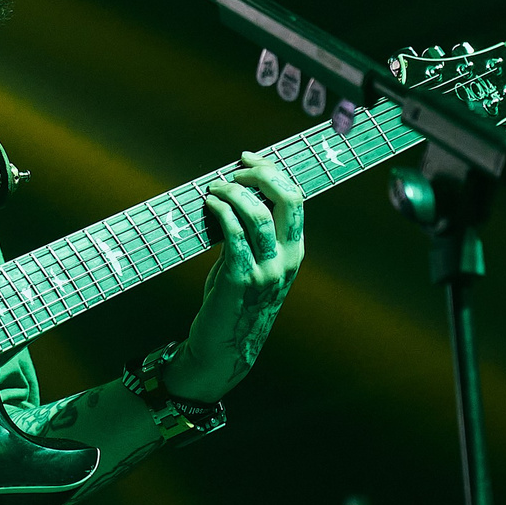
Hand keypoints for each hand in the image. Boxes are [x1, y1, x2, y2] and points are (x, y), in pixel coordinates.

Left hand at [167, 152, 304, 403]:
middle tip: (235, 169)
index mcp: (294, 250)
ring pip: (258, 214)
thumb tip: (236, 191)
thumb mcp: (254, 263)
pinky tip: (210, 204)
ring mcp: (266, 270)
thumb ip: (252, 234)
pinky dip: (222, 212)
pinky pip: (233, 236)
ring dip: (234, 192)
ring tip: (215, 187)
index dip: (272, 171)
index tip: (247, 158)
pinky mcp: (240, 278)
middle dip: (261, 174)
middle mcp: (286, 258)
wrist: (225, 346)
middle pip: (287, 200)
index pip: (295, 199)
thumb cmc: (234, 299)